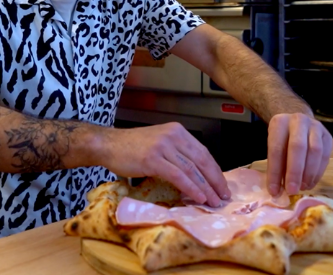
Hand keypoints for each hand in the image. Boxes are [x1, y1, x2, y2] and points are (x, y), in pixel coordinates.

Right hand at [101, 122, 230, 206]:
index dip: (215, 170)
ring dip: (206, 188)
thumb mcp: (160, 142)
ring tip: (213, 201)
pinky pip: (178, 176)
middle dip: (215, 181)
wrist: (109, 144)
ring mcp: (163, 146)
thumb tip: (198, 174)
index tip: (222, 185)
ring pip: (192, 169)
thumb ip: (178, 153)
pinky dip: (191, 188)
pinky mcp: (153, 159)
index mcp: (177, 131)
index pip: (203, 152)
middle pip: (201, 160)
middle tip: (223, 196)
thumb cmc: (132, 147)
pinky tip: (198, 197)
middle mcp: (173, 136)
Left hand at [266, 113, 332, 195]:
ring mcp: (315, 127)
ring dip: (309, 173)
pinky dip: (318, 173)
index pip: (276, 148)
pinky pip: (325, 156)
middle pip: (298, 147)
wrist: (297, 122)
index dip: (275, 171)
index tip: (274, 190)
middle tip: (292, 190)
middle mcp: (298, 121)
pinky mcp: (327, 136)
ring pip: (315, 151)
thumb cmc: (282, 137)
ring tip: (302, 187)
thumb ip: (276, 163)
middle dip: (295, 172)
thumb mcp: (274, 144)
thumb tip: (277, 190)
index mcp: (279, 122)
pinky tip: (310, 183)